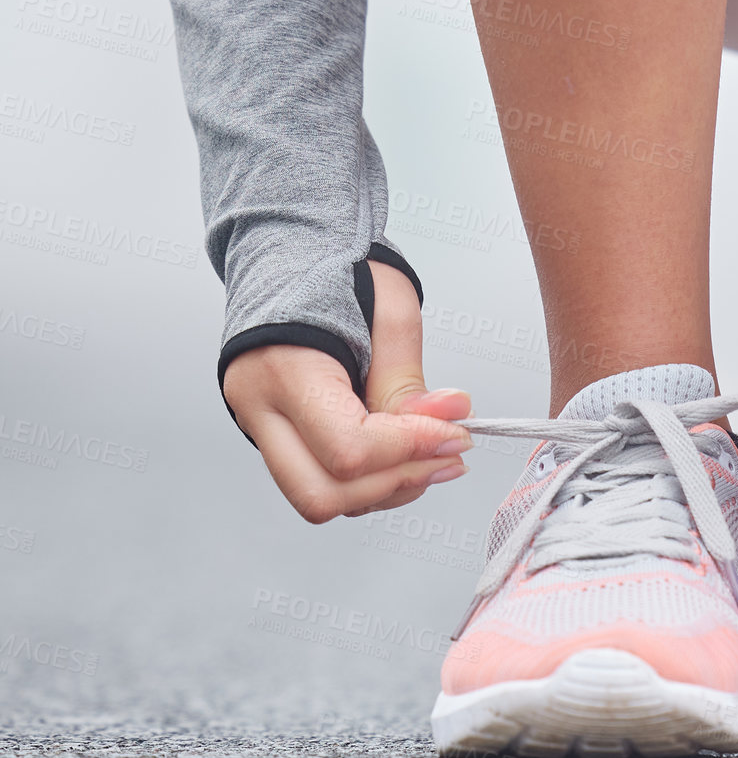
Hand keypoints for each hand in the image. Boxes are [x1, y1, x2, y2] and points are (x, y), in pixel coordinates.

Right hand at [221, 260, 473, 523]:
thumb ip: (410, 378)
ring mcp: (262, 429)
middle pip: (324, 494)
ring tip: (432, 453)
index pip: (349, 448)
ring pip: (323, 500)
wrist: (287, 258)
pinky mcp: (278, 441)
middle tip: (448, 455)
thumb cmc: (334, 274)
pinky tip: (404, 455)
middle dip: (396, 482)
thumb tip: (451, 421)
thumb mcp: (387, 310)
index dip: (412, 449)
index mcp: (285, 370)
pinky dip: (371, 483)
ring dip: (388, 488)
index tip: (456, 433)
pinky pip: (324, 486)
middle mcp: (260, 409)